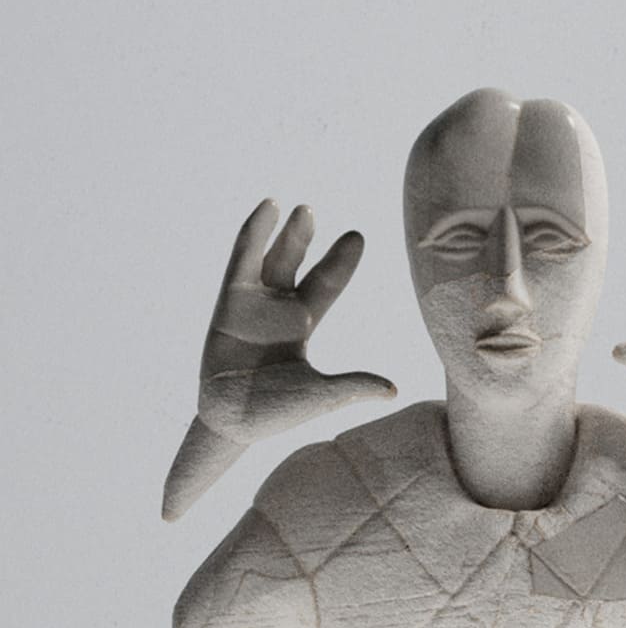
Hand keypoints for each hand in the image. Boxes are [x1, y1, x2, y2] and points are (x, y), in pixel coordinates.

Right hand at [197, 198, 395, 442]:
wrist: (233, 424)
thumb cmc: (277, 413)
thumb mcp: (321, 395)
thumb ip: (353, 386)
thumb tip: (394, 390)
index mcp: (303, 324)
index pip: (327, 283)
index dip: (341, 260)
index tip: (357, 236)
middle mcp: (279, 309)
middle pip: (296, 263)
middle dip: (304, 237)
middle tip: (311, 210)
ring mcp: (253, 304)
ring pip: (270, 258)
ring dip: (281, 233)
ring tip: (290, 204)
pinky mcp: (229, 303)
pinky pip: (241, 262)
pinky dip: (252, 235)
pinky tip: (264, 210)